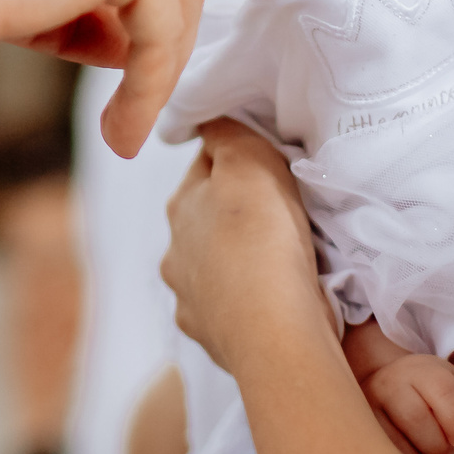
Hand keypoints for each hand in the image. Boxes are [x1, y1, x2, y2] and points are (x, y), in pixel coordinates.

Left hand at [164, 119, 337, 374]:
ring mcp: (188, 297)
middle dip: (235, 213)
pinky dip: (241, 302)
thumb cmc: (262, 239)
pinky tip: (267, 300)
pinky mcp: (208, 335)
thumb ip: (227, 133)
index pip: (205, 164)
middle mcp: (174, 251)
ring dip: (236, 260)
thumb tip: (207, 118)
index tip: (269, 164)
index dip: (237, 159)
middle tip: (280, 212)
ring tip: (277, 261)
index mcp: (181, 205)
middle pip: (206, 218)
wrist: (272, 331)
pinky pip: (225, 309)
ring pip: (213, 266)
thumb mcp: (250, 161)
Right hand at [356, 353, 453, 453]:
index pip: (443, 391)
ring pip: (396, 442)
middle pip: (416, 418)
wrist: (386, 385)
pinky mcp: (359, 430)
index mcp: (421, 369)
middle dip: (439, 443)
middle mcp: (389, 383)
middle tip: (445, 448)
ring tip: (428, 452)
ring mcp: (367, 407)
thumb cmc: (429, 391)